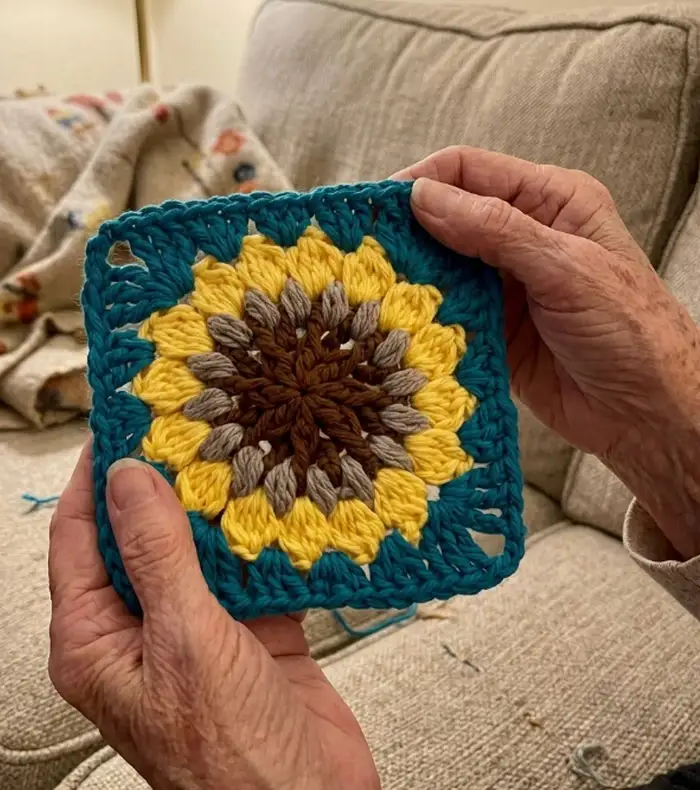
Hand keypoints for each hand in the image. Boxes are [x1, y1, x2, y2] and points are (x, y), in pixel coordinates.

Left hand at [48, 443, 378, 789]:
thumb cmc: (228, 758)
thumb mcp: (183, 642)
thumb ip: (156, 555)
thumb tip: (127, 479)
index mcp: (96, 638)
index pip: (78, 536)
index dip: (94, 477)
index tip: (119, 425)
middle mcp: (142, 627)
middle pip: (142, 533)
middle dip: (165, 481)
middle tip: (188, 425)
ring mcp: (199, 626)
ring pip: (199, 545)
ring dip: (218, 504)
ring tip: (237, 448)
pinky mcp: (251, 628)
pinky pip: (250, 566)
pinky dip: (264, 535)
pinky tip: (281, 500)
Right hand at [395, 146, 699, 557]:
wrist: (644, 412)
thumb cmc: (628, 331)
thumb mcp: (564, 268)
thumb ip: (493, 230)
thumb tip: (421, 197)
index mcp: (549, 201)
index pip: (470, 171)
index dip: (421, 181)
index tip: (377, 208)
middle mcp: (520, 236)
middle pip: (447, 216)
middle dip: (406, 230)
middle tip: (362, 250)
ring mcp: (502, 284)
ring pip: (439, 265)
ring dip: (409, 275)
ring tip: (370, 287)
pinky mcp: (489, 327)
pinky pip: (444, 310)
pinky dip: (420, 313)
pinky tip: (396, 321)